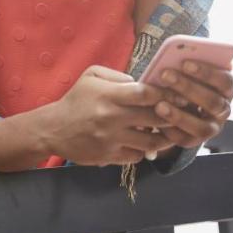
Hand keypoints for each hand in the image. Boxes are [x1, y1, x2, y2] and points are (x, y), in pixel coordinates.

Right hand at [48, 65, 175, 166]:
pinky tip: (144, 143)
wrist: (53, 129)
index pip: (145, 94)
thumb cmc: (76, 99)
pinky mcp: (109, 156)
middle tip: (179, 114)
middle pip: (154, 118)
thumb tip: (143, 84)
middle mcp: (112, 118)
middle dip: (171, 116)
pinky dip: (145, 150)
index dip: (166, 94)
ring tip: (168, 132)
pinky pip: (137, 156)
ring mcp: (111, 139)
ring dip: (163, 137)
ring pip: (151, 141)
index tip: (176, 95)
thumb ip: (119, 76)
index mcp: (109, 95)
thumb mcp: (92, 76)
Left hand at [151, 60, 232, 150]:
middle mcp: (223, 110)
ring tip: (159, 105)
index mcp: (227, 89)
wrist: (181, 102)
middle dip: (188, 88)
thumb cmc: (186, 77)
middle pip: (212, 102)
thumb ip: (186, 65)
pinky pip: (185, 140)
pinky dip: (170, 130)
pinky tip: (156, 120)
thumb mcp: (189, 69)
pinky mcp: (195, 141)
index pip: (225, 81)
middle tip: (165, 75)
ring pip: (202, 128)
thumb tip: (173, 56)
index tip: (185, 62)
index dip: (207, 72)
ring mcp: (212, 128)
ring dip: (180, 116)